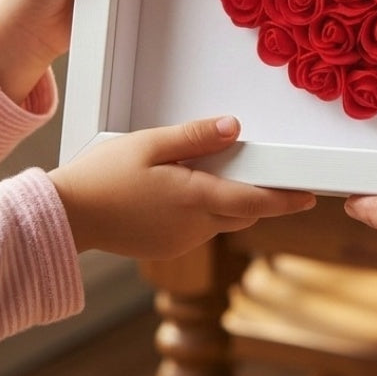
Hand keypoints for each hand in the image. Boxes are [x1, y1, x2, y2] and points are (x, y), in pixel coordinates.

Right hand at [50, 116, 315, 257]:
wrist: (66, 217)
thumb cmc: (103, 176)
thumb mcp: (150, 145)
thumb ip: (196, 137)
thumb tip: (234, 128)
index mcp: (194, 200)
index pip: (254, 201)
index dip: (286, 199)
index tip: (310, 196)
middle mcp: (193, 227)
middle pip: (242, 212)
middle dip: (260, 196)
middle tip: (271, 173)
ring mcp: (180, 241)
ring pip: (221, 219)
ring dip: (230, 200)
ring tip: (220, 170)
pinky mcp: (166, 246)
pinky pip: (200, 227)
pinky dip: (206, 208)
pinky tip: (187, 187)